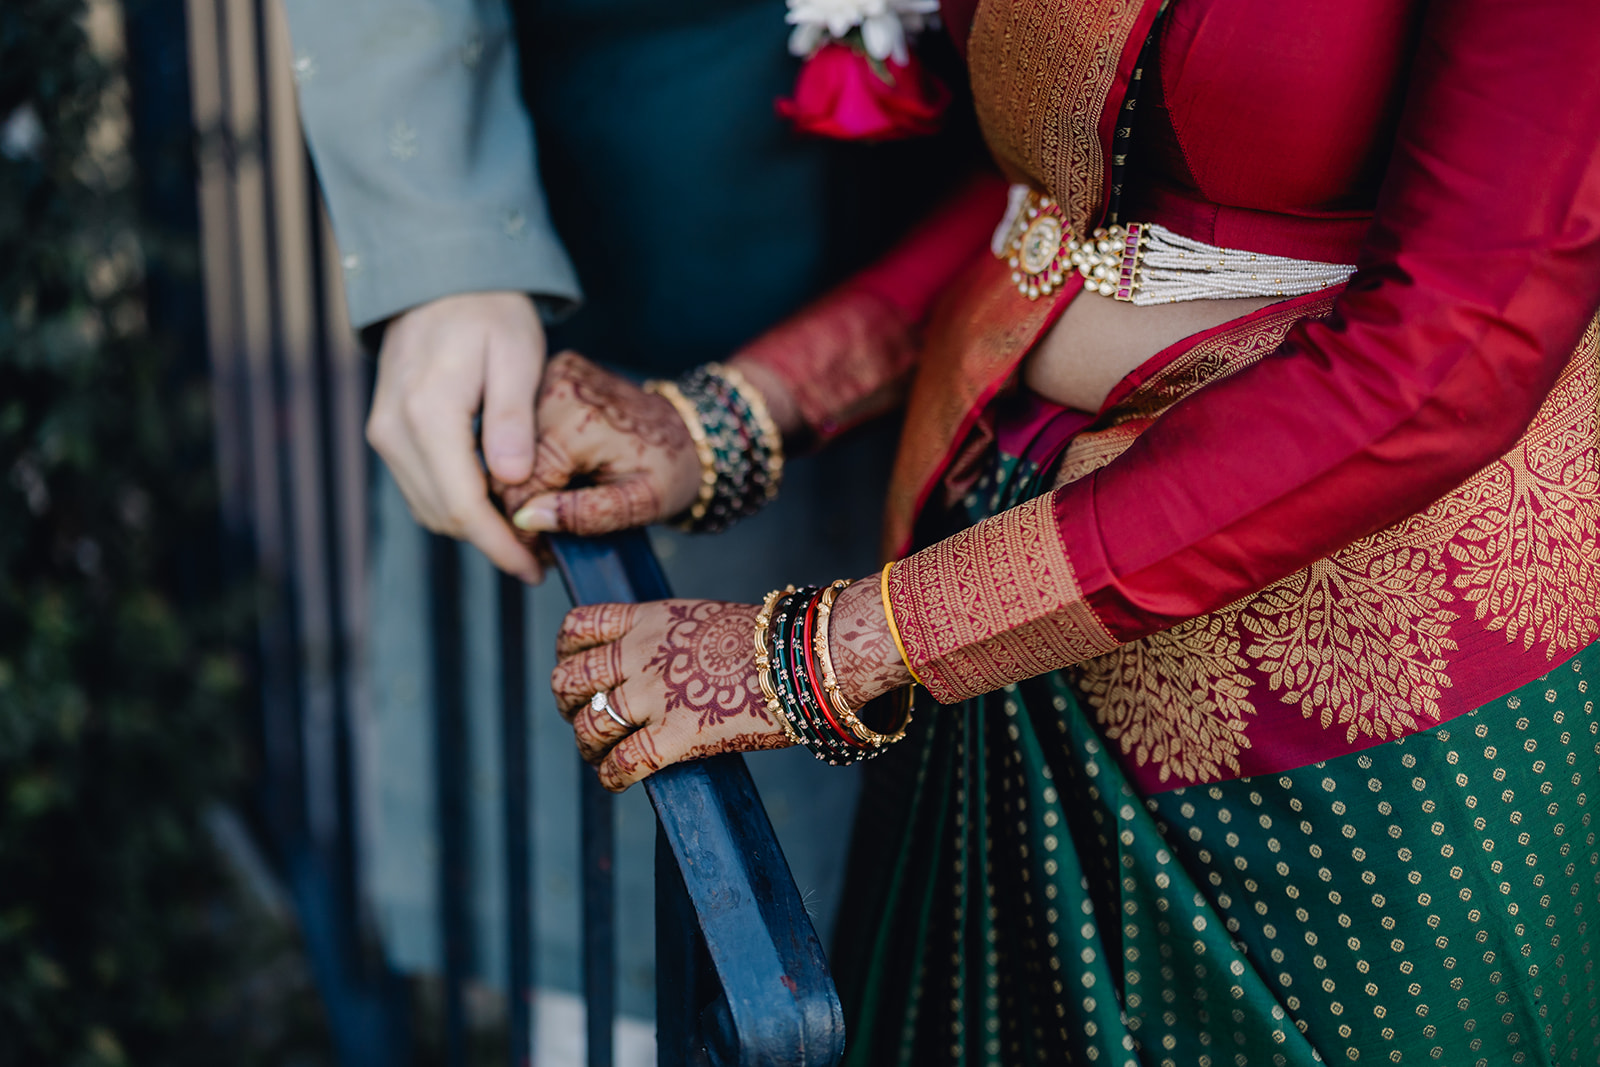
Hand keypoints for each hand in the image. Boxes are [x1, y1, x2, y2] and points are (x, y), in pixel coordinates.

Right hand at [366, 291, 546, 582]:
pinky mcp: (386, 433)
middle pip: (443, 514)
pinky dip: (455, 503)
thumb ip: (512, 419)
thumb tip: (511, 481)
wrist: (439, 280)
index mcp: (429, 412)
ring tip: (523, 533)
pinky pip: (421, 486)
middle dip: (491, 544)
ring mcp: (384, 432)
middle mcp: (394, 429)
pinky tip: (494, 501)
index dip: (500, 545)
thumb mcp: (516, 355)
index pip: (463, 504)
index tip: (534, 567)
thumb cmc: (489, 312)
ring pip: (428, 507)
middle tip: (540, 555)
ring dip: (473, 528)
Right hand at [497, 352, 701, 536]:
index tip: (539, 551)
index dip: (521, 526)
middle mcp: (556, 392)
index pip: (518, 483)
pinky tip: (552, 475)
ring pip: (508, 445)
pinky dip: (529, 455)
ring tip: (549, 508)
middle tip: (544, 537)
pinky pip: (522, 424)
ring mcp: (552, 377)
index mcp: (576, 424)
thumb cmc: (670, 469)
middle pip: (507, 463)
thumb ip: (585, 514)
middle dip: (519, 506)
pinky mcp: (553, 375)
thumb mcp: (638, 504)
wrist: (690, 429)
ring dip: (521, 480)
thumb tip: (528, 519)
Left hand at [550, 600, 792, 791]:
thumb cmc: (768, 642)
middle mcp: (640, 654)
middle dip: (567, 704)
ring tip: (599, 755)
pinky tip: (619, 781)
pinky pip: (623, 763)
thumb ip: (668, 638)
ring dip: (588, 746)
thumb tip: (656, 665)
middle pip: (569, 679)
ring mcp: (654, 695)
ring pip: (589, 725)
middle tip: (582, 717)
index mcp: (648, 620)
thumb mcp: (703, 619)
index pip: (577, 627)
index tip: (574, 668)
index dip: (566, 653)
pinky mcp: (675, 735)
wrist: (803, 658)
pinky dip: (612, 777)